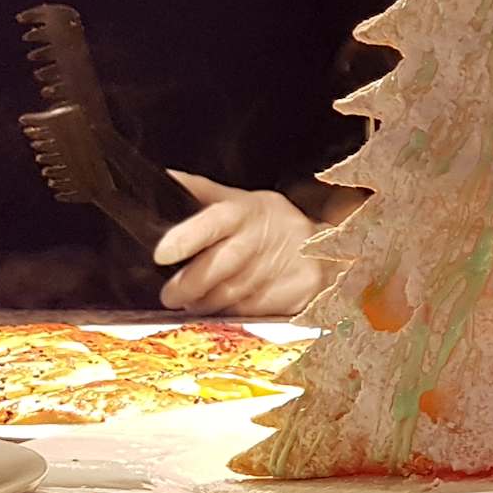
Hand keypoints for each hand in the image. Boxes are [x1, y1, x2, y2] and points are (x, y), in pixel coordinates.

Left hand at [155, 171, 328, 316]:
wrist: (330, 246)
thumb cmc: (271, 224)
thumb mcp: (241, 201)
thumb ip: (203, 193)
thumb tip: (166, 180)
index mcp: (249, 209)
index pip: (215, 221)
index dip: (187, 238)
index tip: (162, 254)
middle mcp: (269, 234)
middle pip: (222, 265)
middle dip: (190, 284)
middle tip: (170, 295)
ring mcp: (288, 264)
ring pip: (235, 293)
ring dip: (207, 303)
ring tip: (194, 302)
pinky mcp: (300, 289)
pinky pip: (256, 310)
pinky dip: (234, 312)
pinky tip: (225, 307)